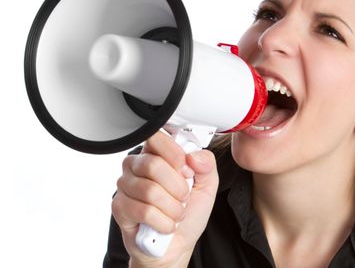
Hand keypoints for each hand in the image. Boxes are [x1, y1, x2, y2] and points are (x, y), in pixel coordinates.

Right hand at [111, 131, 218, 267]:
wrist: (177, 244)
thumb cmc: (189, 212)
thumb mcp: (207, 185)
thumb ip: (206, 164)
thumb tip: (193, 156)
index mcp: (157, 153)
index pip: (157, 137)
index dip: (175, 155)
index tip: (187, 171)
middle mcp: (137, 165)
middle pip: (153, 165)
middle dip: (177, 187)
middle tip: (183, 197)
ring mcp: (126, 185)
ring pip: (150, 191)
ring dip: (172, 208)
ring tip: (175, 212)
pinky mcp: (120, 207)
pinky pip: (144, 211)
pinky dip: (163, 222)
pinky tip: (165, 223)